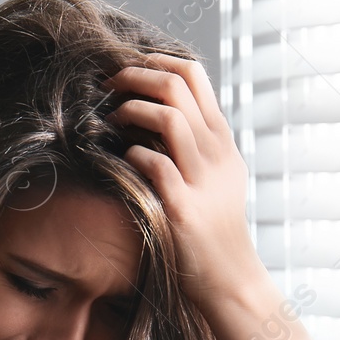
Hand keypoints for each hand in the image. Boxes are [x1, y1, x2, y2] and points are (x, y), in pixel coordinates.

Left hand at [103, 53, 266, 307]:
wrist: (230, 278)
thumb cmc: (214, 226)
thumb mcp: (219, 176)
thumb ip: (199, 142)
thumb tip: (161, 109)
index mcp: (222, 140)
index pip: (194, 74)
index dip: (154, 61)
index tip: (128, 71)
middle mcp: (216, 153)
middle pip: (177, 86)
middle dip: (134, 77)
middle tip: (108, 88)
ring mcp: (202, 180)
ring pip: (168, 118)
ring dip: (131, 111)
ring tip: (112, 121)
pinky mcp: (183, 209)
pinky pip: (154, 165)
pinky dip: (131, 155)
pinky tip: (122, 161)